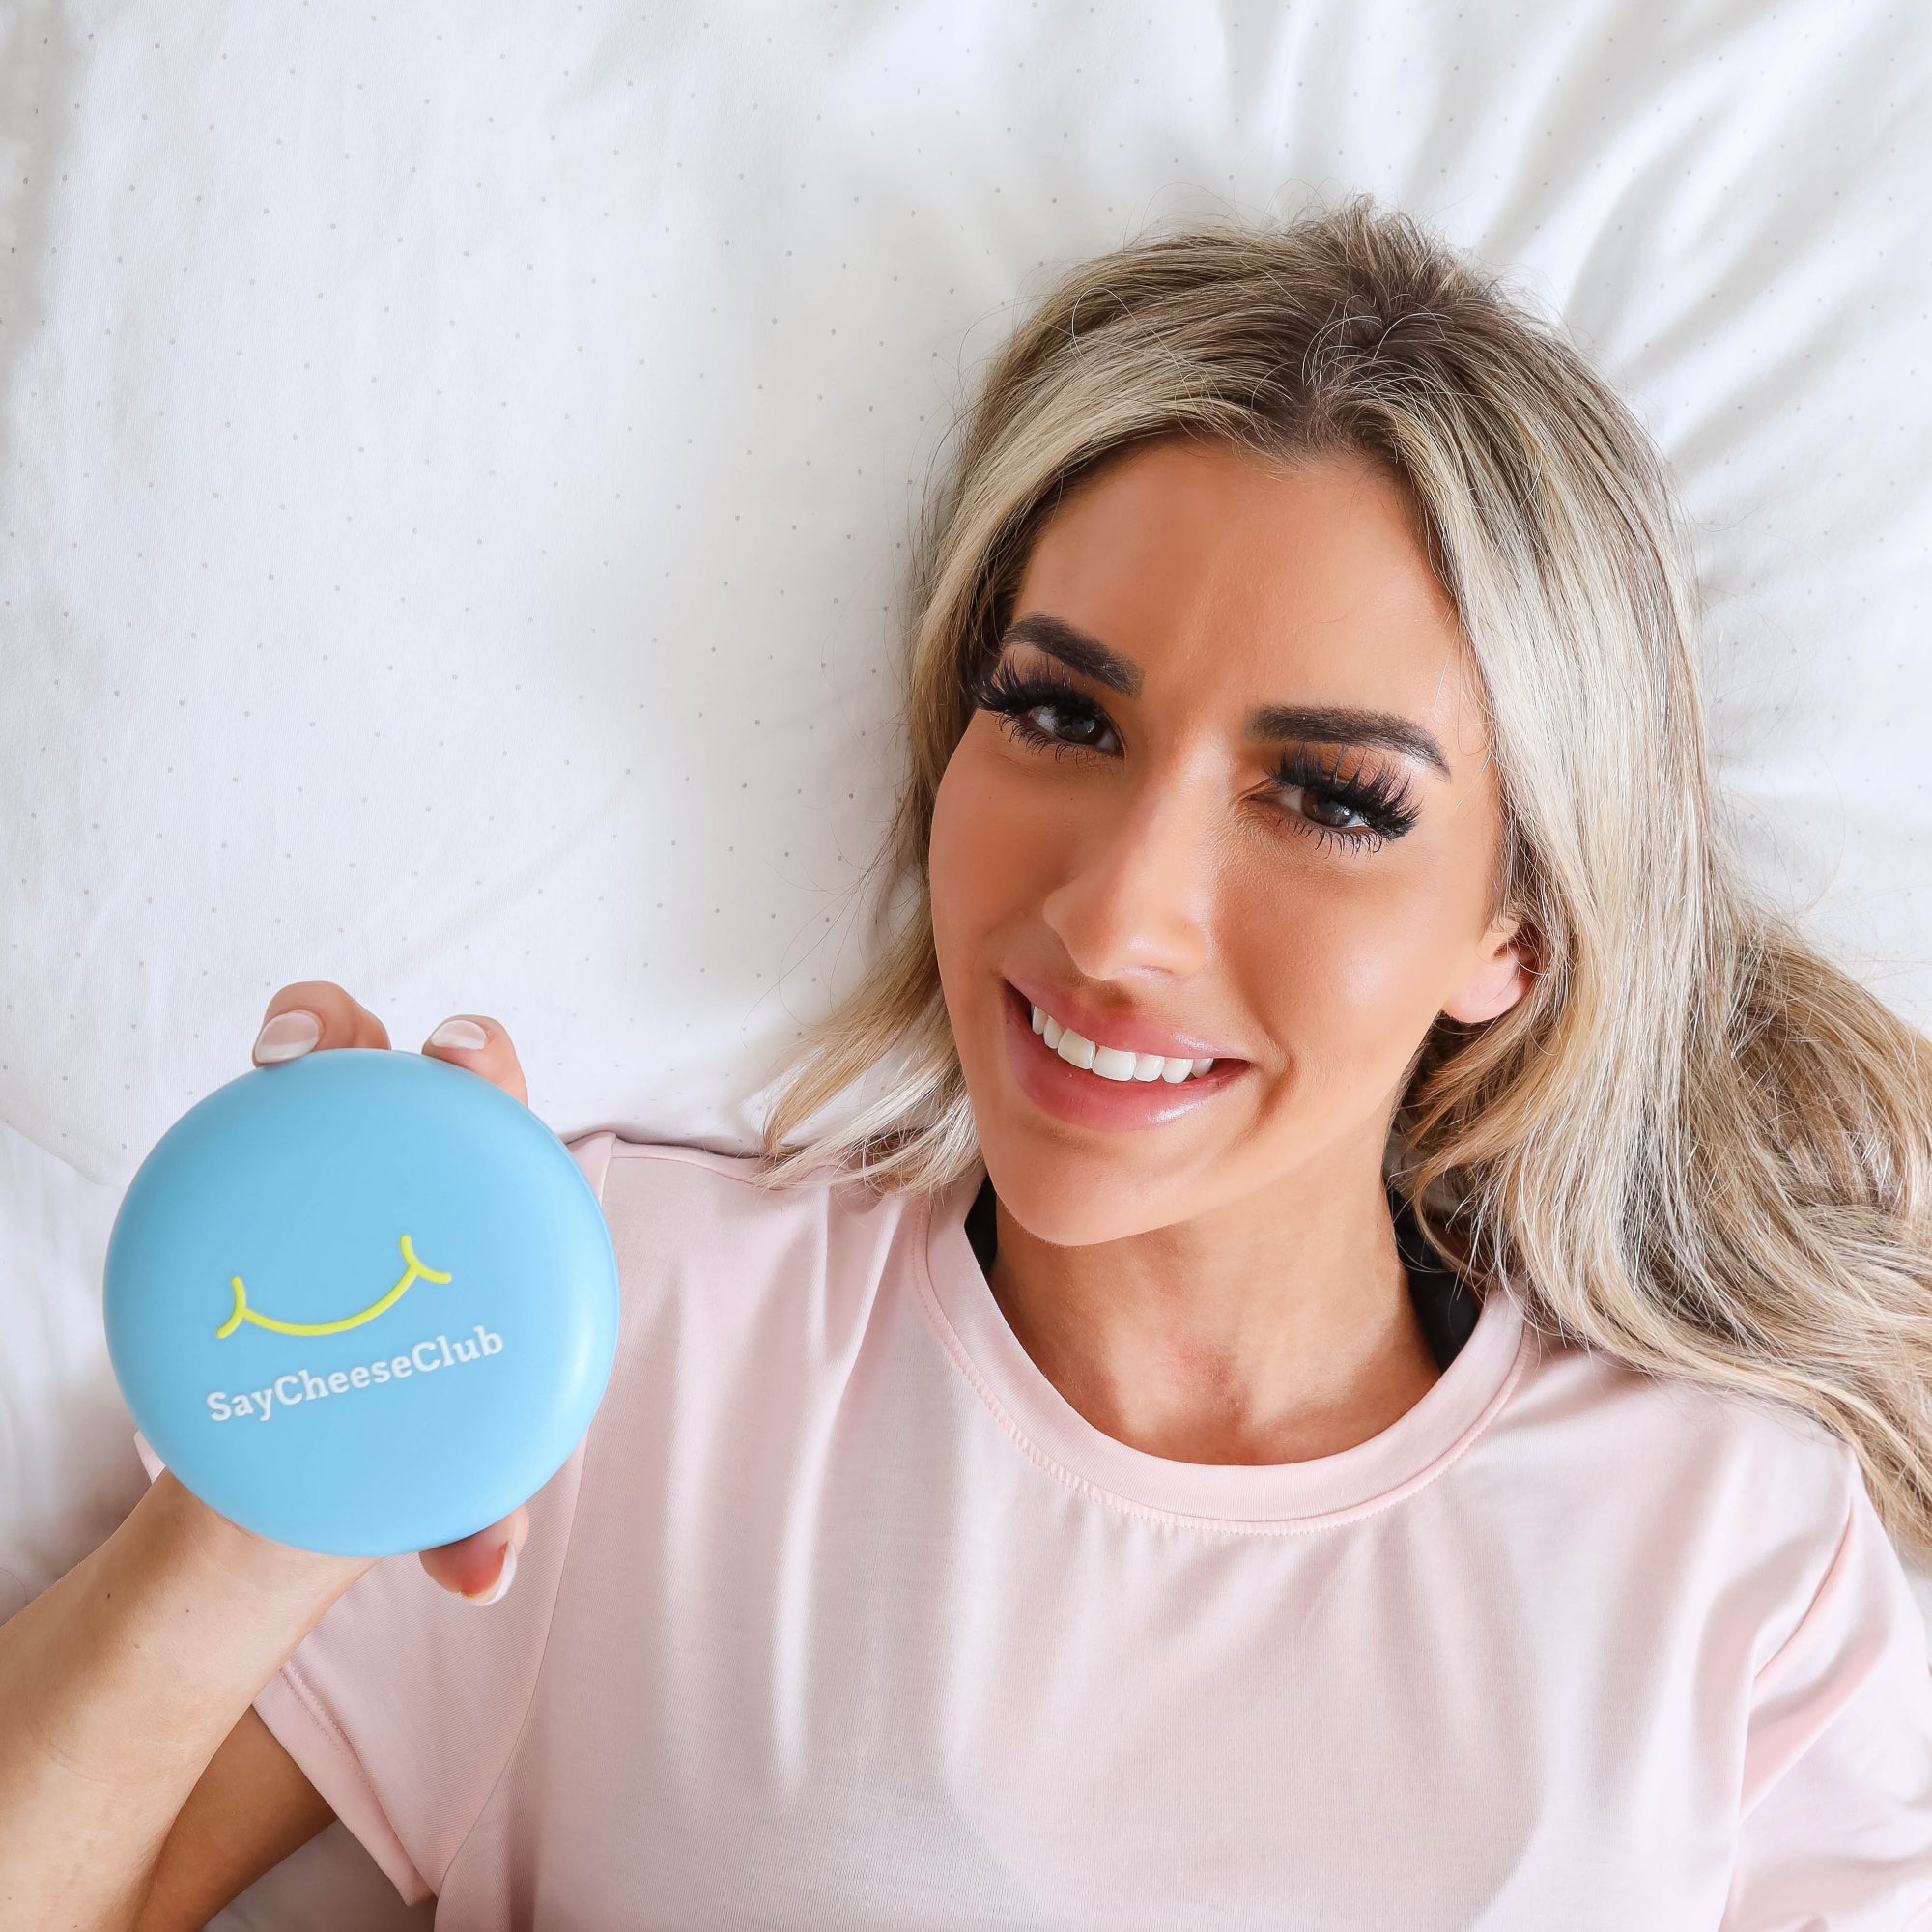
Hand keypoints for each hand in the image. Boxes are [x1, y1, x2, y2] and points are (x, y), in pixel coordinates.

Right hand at [249, 980, 531, 1604]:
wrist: (324, 1458)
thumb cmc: (421, 1444)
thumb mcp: (451, 1486)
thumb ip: (472, 1521)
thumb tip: (484, 1575)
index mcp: (501, 1223)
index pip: (505, 1124)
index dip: (487, 1066)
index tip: (458, 1055)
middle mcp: (429, 1177)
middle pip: (421, 1071)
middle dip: (389, 1028)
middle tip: (331, 1043)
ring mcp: (348, 1172)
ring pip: (334, 1072)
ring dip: (314, 1028)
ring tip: (274, 1057)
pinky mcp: (272, 1193)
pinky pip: (256, 1138)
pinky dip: (236, 1118)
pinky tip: (206, 1141)